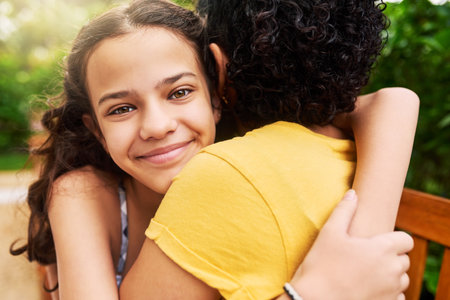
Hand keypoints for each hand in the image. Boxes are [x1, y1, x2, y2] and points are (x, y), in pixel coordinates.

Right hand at [291, 190, 412, 299]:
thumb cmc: (321, 265)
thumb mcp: (329, 233)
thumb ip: (344, 210)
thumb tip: (353, 194)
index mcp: (382, 250)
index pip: (406, 240)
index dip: (394, 238)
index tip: (379, 241)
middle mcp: (392, 271)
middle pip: (403, 260)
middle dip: (391, 257)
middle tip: (368, 256)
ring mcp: (391, 291)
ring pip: (401, 280)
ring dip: (390, 275)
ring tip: (367, 272)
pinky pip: (397, 297)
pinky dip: (388, 292)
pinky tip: (369, 288)